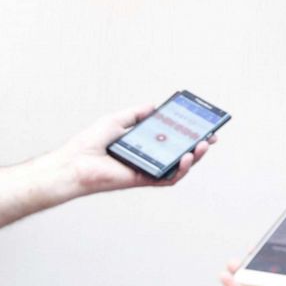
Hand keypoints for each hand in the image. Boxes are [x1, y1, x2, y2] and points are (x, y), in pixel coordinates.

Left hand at [45, 105, 216, 198]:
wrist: (75, 162)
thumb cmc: (89, 144)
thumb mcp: (115, 120)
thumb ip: (135, 114)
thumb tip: (153, 106)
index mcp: (143, 144)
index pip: (170, 138)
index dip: (187, 133)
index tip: (201, 124)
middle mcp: (148, 158)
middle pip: (179, 152)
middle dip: (198, 145)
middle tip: (211, 137)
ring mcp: (148, 170)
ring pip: (179, 167)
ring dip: (194, 157)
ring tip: (202, 146)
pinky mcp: (144, 180)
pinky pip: (168, 178)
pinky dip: (180, 169)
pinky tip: (186, 158)